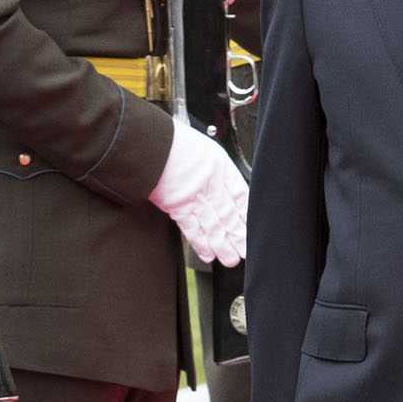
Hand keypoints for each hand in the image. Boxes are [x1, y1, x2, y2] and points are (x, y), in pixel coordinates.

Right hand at [150, 119, 248, 266]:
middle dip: (239, 235)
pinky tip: (208, 254)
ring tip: (231, 259)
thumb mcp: (205, 150)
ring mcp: (195, 197)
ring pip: (214, 226)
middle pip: (230, 214)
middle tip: (246, 250)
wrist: (149, 142)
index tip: (253, 227)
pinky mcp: (177, 206)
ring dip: (223, 245)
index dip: (248, 214)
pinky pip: (192, 228)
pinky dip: (201, 244)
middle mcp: (211, 184)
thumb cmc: (173, 143)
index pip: (242, 195)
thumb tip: (223, 186)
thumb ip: (215, 170)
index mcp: (221, 168)